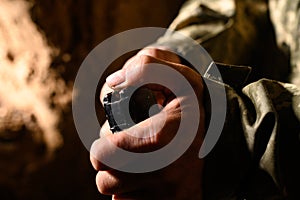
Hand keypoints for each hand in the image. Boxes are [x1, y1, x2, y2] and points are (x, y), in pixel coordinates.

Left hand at [90, 47, 204, 199]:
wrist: (222, 140)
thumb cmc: (192, 108)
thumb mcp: (178, 77)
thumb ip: (146, 67)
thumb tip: (114, 83)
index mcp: (163, 136)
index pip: (104, 154)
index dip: (103, 145)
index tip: (115, 137)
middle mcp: (165, 172)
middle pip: (106, 179)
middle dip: (108, 162)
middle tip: (123, 148)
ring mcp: (167, 196)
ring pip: (116, 194)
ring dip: (118, 177)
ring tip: (135, 161)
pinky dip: (131, 193)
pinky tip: (146, 177)